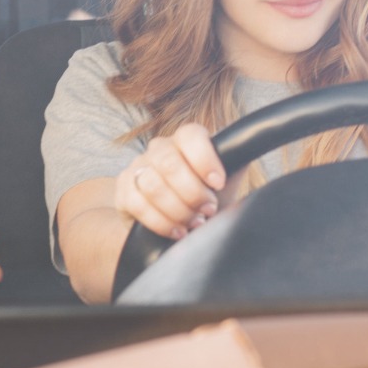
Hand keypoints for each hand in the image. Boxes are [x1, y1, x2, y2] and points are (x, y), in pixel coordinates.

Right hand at [115, 122, 226, 240]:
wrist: (179, 224)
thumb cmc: (206, 199)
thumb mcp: (225, 183)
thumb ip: (234, 166)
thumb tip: (244, 156)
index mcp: (186, 140)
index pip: (190, 135)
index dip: (205, 159)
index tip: (218, 183)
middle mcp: (160, 148)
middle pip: (169, 163)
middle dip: (192, 193)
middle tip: (208, 211)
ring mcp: (138, 167)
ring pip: (153, 185)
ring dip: (178, 210)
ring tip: (193, 224)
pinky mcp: (123, 189)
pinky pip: (137, 203)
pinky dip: (160, 222)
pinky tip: (176, 231)